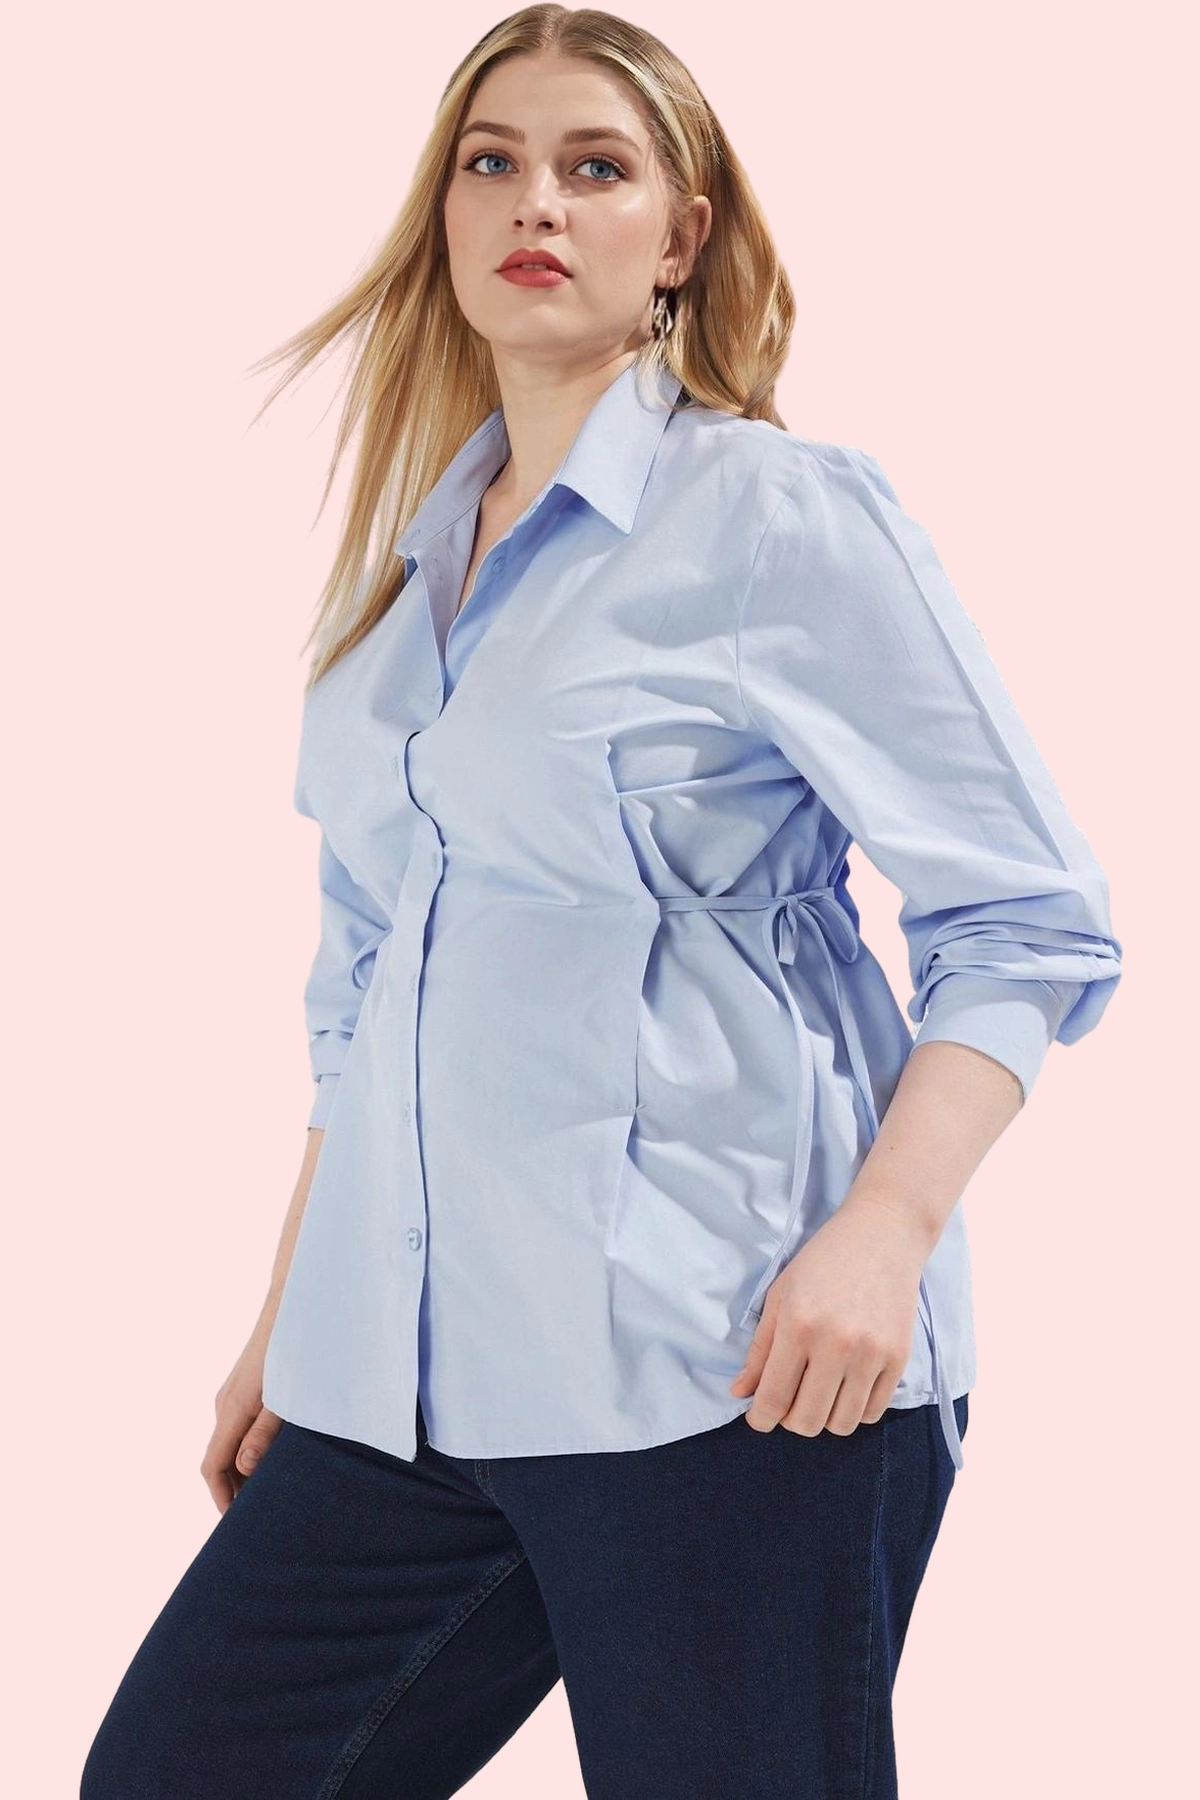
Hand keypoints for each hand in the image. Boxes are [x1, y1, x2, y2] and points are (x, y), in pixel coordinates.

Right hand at [200, 1315, 283, 1512]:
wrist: (294, 1304)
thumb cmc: (295, 1351)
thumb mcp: (286, 1398)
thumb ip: (265, 1433)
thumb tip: (243, 1470)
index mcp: (232, 1410)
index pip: (213, 1466)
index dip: (221, 1497)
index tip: (235, 1523)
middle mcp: (225, 1403)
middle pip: (218, 1459)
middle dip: (232, 1489)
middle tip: (256, 1517)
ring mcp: (233, 1394)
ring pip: (229, 1443)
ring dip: (242, 1470)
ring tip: (268, 1493)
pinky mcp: (244, 1386)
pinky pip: (238, 1427)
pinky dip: (248, 1449)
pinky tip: (272, 1457)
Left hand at [729, 1189, 933, 1437]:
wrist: (882, 1236)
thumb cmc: (823, 1261)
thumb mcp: (780, 1294)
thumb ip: (760, 1348)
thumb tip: (741, 1392)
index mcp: (798, 1326)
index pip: (774, 1398)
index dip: (761, 1419)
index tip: (760, 1419)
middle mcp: (835, 1345)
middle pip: (806, 1420)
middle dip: (790, 1420)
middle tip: (790, 1400)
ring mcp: (871, 1354)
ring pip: (840, 1424)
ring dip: (824, 1417)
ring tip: (820, 1393)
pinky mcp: (899, 1358)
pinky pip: (872, 1412)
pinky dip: (854, 1410)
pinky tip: (846, 1387)